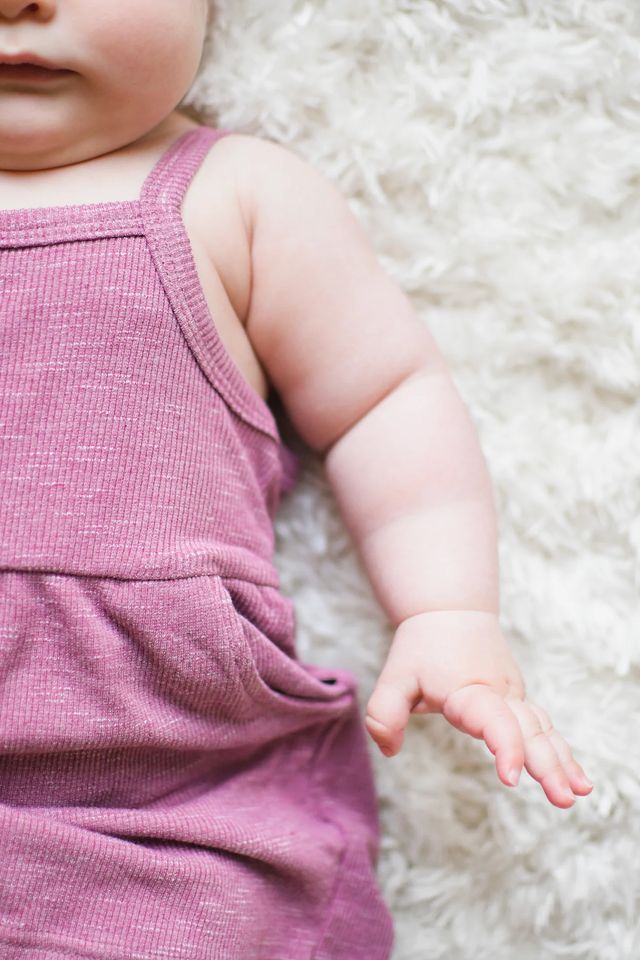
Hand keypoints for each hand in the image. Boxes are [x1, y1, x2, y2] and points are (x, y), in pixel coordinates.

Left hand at [364, 610, 593, 808]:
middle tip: (563, 799)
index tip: (510, 777)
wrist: (450, 610)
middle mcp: (500, 694)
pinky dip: (562, 751)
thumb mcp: (394, 676)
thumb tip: (390, 750)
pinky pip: (545, 728)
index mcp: (469, 691)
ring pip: (543, 730)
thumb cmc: (422, 647)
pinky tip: (578, 780)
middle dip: (548, 766)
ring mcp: (514, 696)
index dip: (505, 748)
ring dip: (562, 761)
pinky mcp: (519, 701)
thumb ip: (385, 713)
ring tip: (579, 794)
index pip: (494, 721)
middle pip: (529, 731)